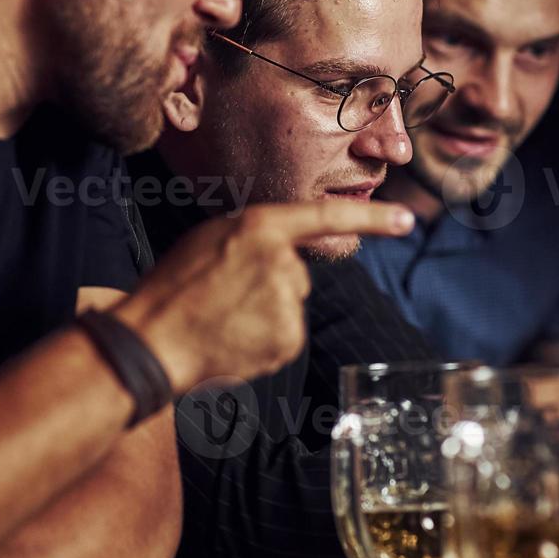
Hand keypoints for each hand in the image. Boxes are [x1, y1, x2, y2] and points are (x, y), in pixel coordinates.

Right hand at [113, 200, 414, 392]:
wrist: (152, 340)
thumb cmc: (173, 286)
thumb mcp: (211, 237)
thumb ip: (256, 235)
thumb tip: (284, 246)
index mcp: (260, 226)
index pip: (326, 216)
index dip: (371, 218)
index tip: (406, 220)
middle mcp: (282, 261)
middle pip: (297, 273)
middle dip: (270, 284)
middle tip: (223, 295)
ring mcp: (287, 303)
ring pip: (291, 306)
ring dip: (265, 314)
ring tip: (223, 318)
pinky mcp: (288, 340)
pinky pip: (286, 336)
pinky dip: (265, 341)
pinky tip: (233, 339)